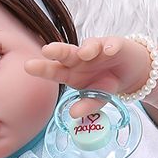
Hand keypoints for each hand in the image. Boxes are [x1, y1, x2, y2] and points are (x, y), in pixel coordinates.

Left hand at [24, 37, 150, 117]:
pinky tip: (109, 51)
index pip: (54, 70)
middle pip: (67, 53)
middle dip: (58, 51)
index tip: (28, 67)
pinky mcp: (115, 45)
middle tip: (47, 51)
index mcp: (71, 72)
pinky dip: (110, 46)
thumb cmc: (106, 83)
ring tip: (84, 54)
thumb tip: (73, 114)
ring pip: (89, 46)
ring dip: (86, 49)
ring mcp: (97, 50)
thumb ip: (86, 105)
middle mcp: (80, 59)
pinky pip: (112, 44)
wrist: (130, 73)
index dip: (42, 68)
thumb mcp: (97, 98)